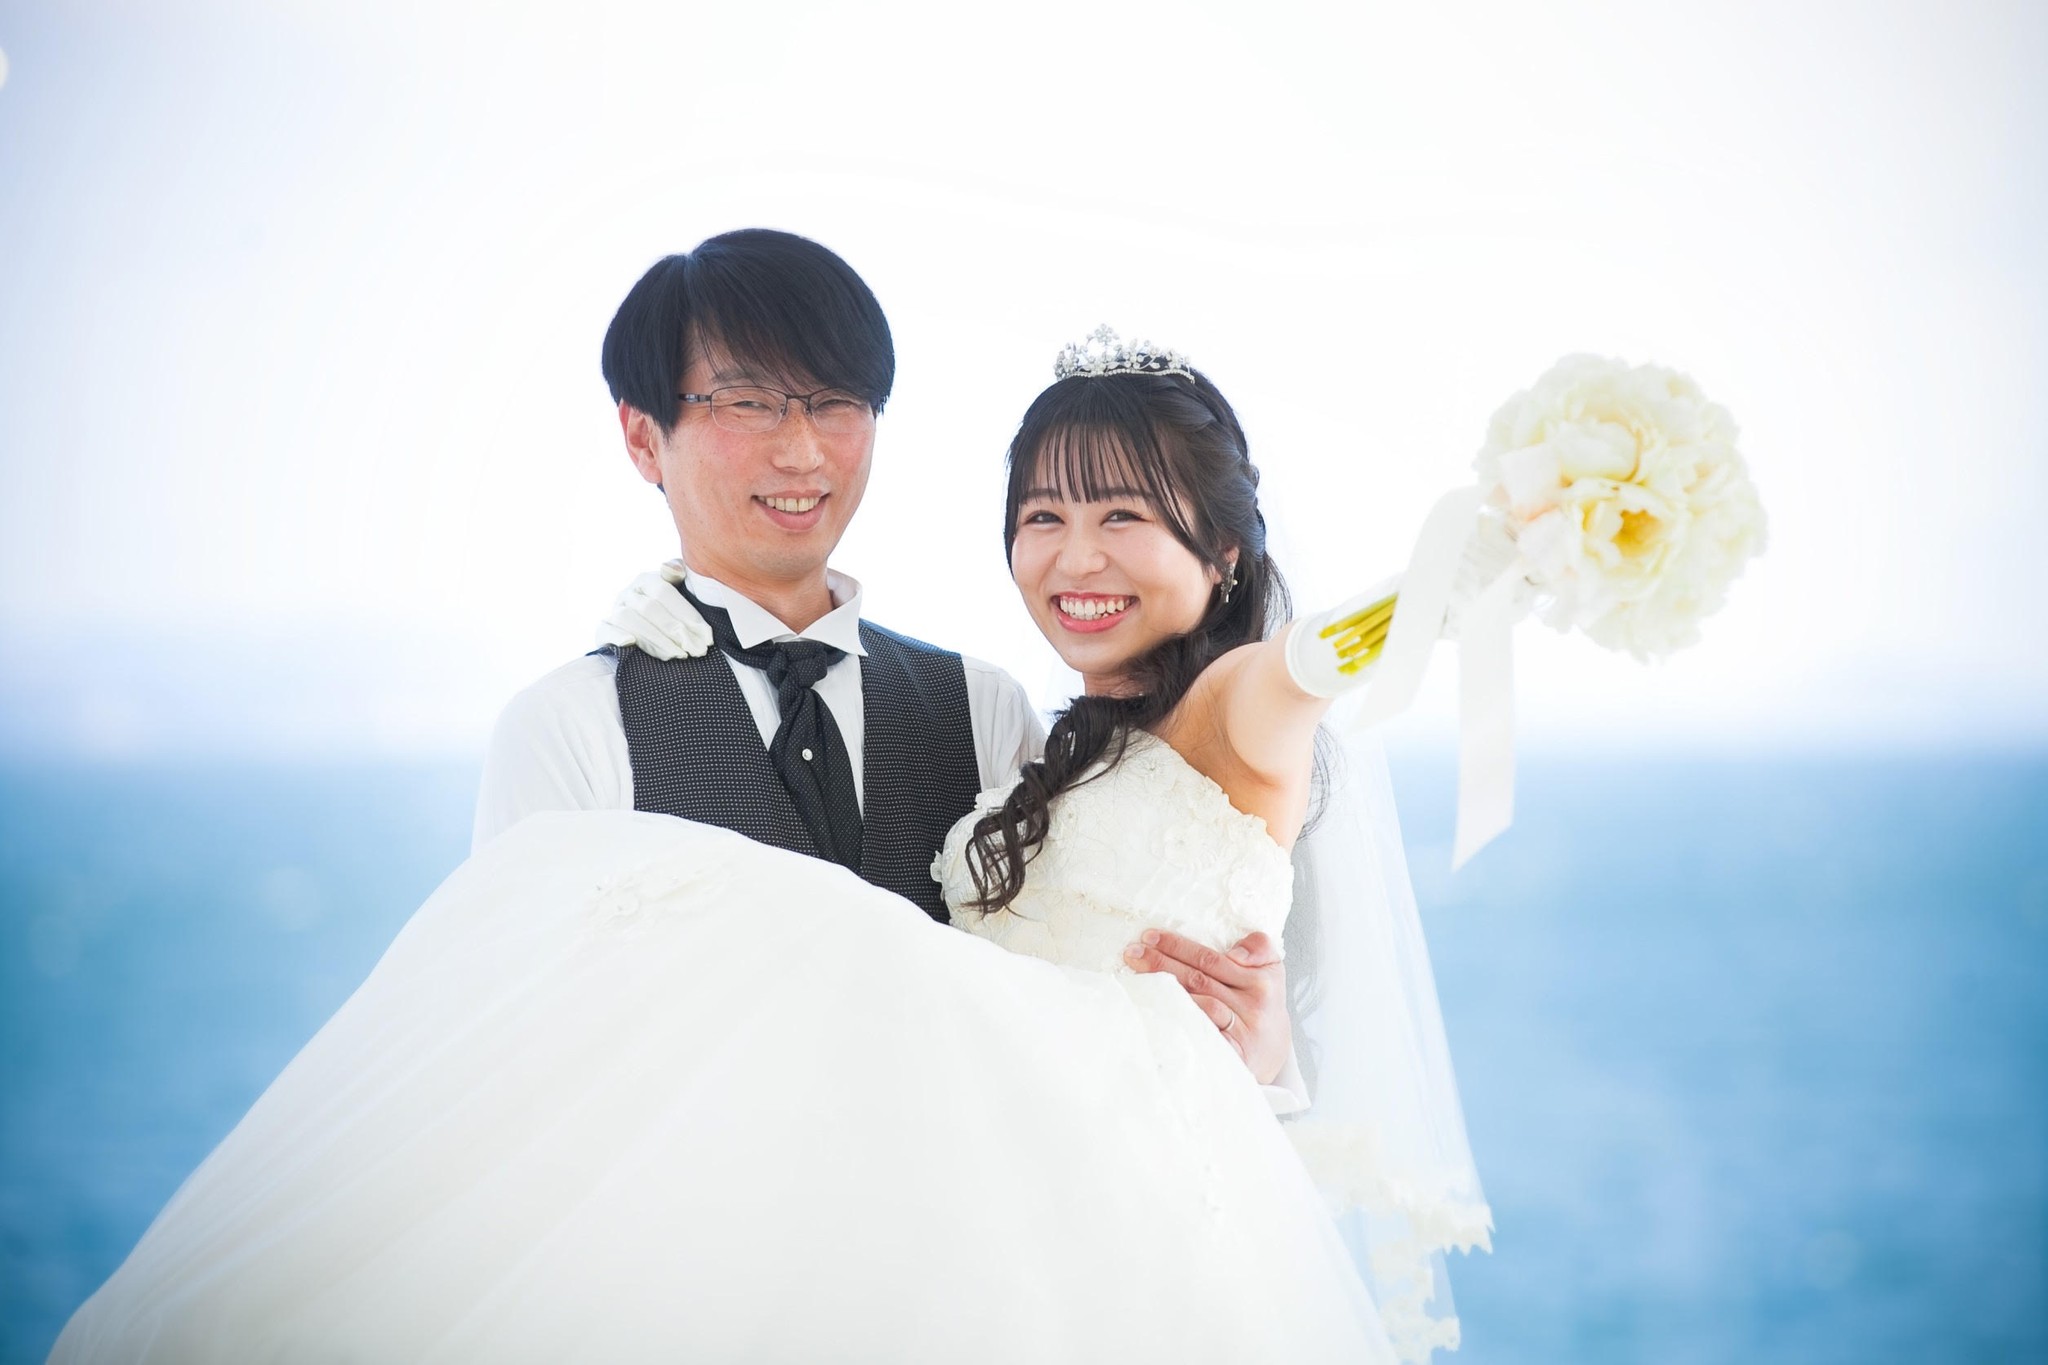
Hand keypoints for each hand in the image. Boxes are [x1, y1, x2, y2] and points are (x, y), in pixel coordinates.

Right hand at [595, 560, 712, 659]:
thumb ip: (678, 574)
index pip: (665, 593)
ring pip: (630, 621)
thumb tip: (672, 569)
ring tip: (678, 655)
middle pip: (650, 609)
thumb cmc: (669, 610)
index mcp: (646, 580)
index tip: (706, 637)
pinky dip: (616, 635)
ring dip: (655, 639)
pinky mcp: (603, 630)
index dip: (688, 615)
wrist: (649, 628)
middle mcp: (628, 593)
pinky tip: (630, 643)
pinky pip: (605, 630)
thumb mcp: (679, 590)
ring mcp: (614, 611)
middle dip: (676, 632)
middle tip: (697, 650)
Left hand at [1124, 929, 1290, 1085]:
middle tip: (1132, 953)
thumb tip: (1235, 952)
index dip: (1178, 946)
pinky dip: (1182, 1021)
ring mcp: (1242, 1032)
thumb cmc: (1261, 1004)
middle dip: (1161, 963)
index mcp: (1261, 980)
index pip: (1211, 958)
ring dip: (1166, 991)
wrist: (1271, 1050)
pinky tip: (1160, 1012)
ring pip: (1200, 1005)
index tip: (1150, 937)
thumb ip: (1259, 947)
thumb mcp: (1270, 970)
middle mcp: (1254, 1006)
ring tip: (1137, 978)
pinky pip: (1204, 1034)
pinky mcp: (1233, 1055)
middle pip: (1199, 979)